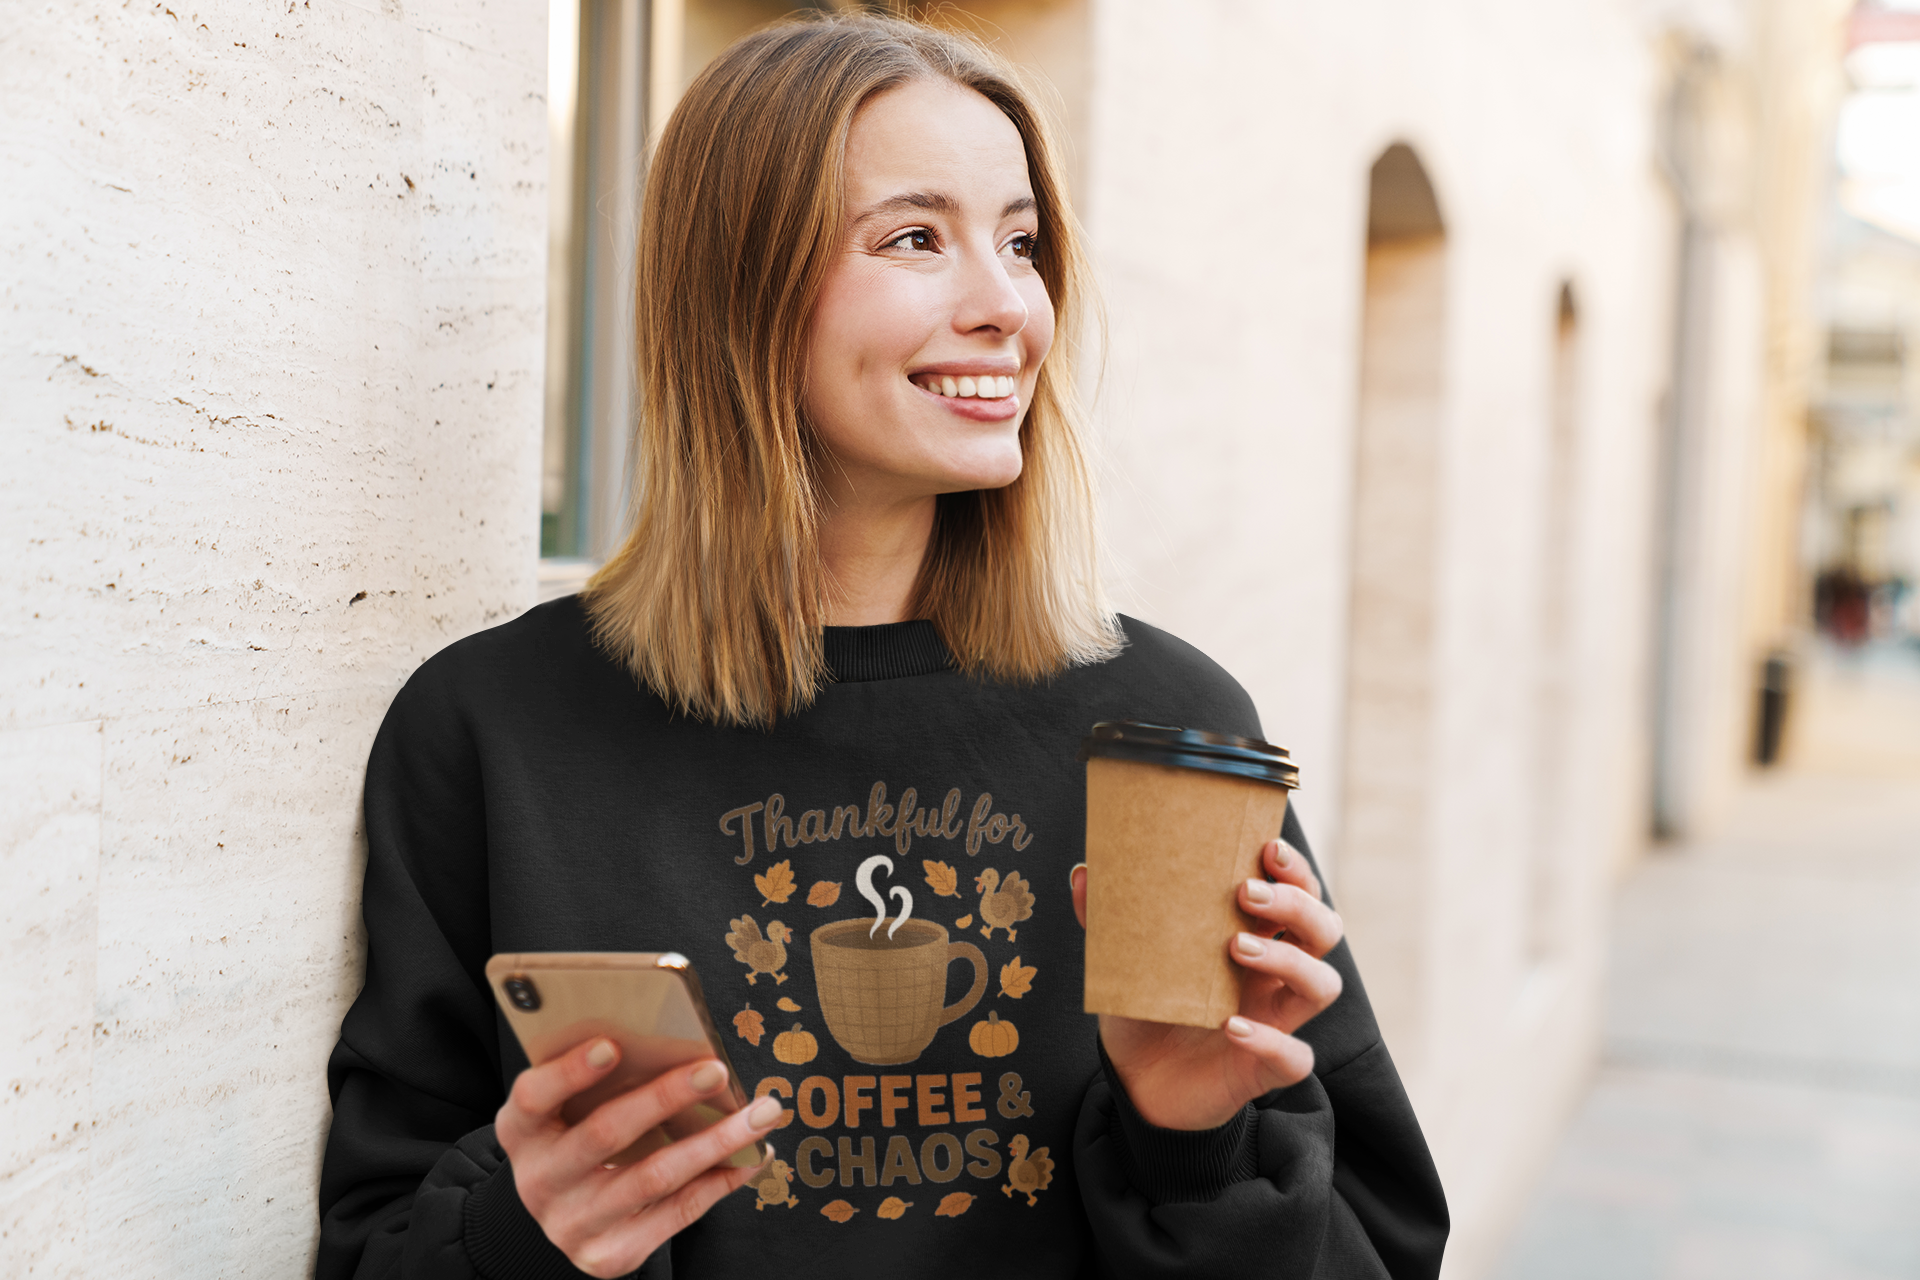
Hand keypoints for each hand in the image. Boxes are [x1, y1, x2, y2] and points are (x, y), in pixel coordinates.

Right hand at [494, 1040, 781, 1277]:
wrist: (563, 1216)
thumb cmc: (576, 1139)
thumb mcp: (567, 1110)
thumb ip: (600, 1081)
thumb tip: (676, 1045)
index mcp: (521, 1132)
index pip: (534, 1097)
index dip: (570, 1072)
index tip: (613, 1045)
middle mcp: (539, 1180)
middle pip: (604, 1134)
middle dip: (665, 1097)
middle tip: (716, 1070)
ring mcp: (573, 1223)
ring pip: (653, 1176)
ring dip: (715, 1142)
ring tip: (759, 1113)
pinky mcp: (608, 1255)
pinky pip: (675, 1213)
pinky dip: (719, 1181)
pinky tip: (750, 1156)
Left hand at [1070, 838, 1343, 1130]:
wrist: (1137, 1081)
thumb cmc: (1144, 1009)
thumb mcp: (1124, 961)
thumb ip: (1107, 918)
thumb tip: (1082, 873)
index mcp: (1254, 938)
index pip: (1300, 894)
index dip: (1296, 870)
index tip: (1268, 848)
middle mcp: (1274, 976)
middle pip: (1324, 929)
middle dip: (1297, 904)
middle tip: (1247, 893)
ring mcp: (1276, 1020)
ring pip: (1324, 985)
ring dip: (1290, 960)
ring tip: (1238, 948)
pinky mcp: (1265, 1068)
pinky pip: (1294, 1056)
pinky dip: (1270, 1040)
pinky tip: (1231, 1026)